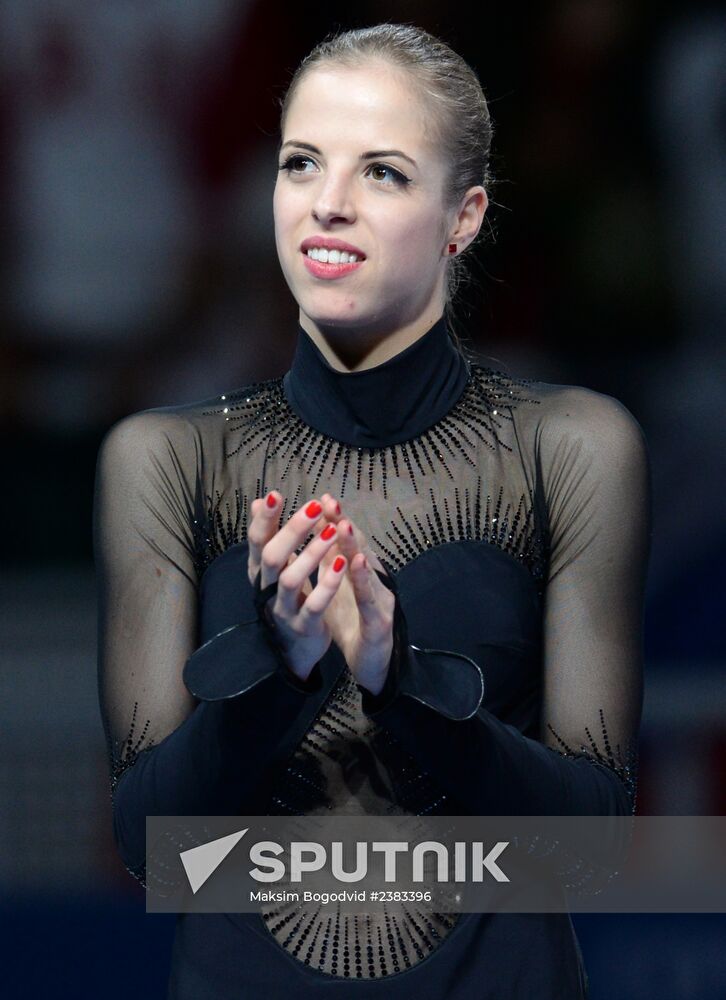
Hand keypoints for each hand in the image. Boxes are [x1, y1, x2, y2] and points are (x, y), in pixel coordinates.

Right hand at [247, 492, 347, 680]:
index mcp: (260, 571)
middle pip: (272, 556)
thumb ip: (270, 535)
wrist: (294, 647)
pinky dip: (327, 583)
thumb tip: (258, 501)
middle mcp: (266, 589)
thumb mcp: (276, 566)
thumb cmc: (287, 597)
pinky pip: (314, 604)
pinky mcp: (303, 626)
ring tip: (331, 530)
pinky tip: (341, 562)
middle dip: (292, 529)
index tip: (276, 494)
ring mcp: (283, 609)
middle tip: (313, 507)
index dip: (264, 519)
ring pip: (290, 579)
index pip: (257, 541)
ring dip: (311, 553)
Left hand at [316, 493, 395, 695]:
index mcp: (357, 574)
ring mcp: (378, 600)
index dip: (334, 521)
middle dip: (342, 523)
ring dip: (354, 546)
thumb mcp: (335, 589)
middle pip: (356, 549)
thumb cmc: (353, 622)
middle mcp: (372, 582)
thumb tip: (313, 533)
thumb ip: (326, 561)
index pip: (345, 544)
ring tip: (343, 524)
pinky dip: (363, 581)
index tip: (322, 498)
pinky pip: (368, 600)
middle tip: (330, 501)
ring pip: (365, 570)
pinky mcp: (379, 623)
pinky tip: (355, 564)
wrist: (373, 665)